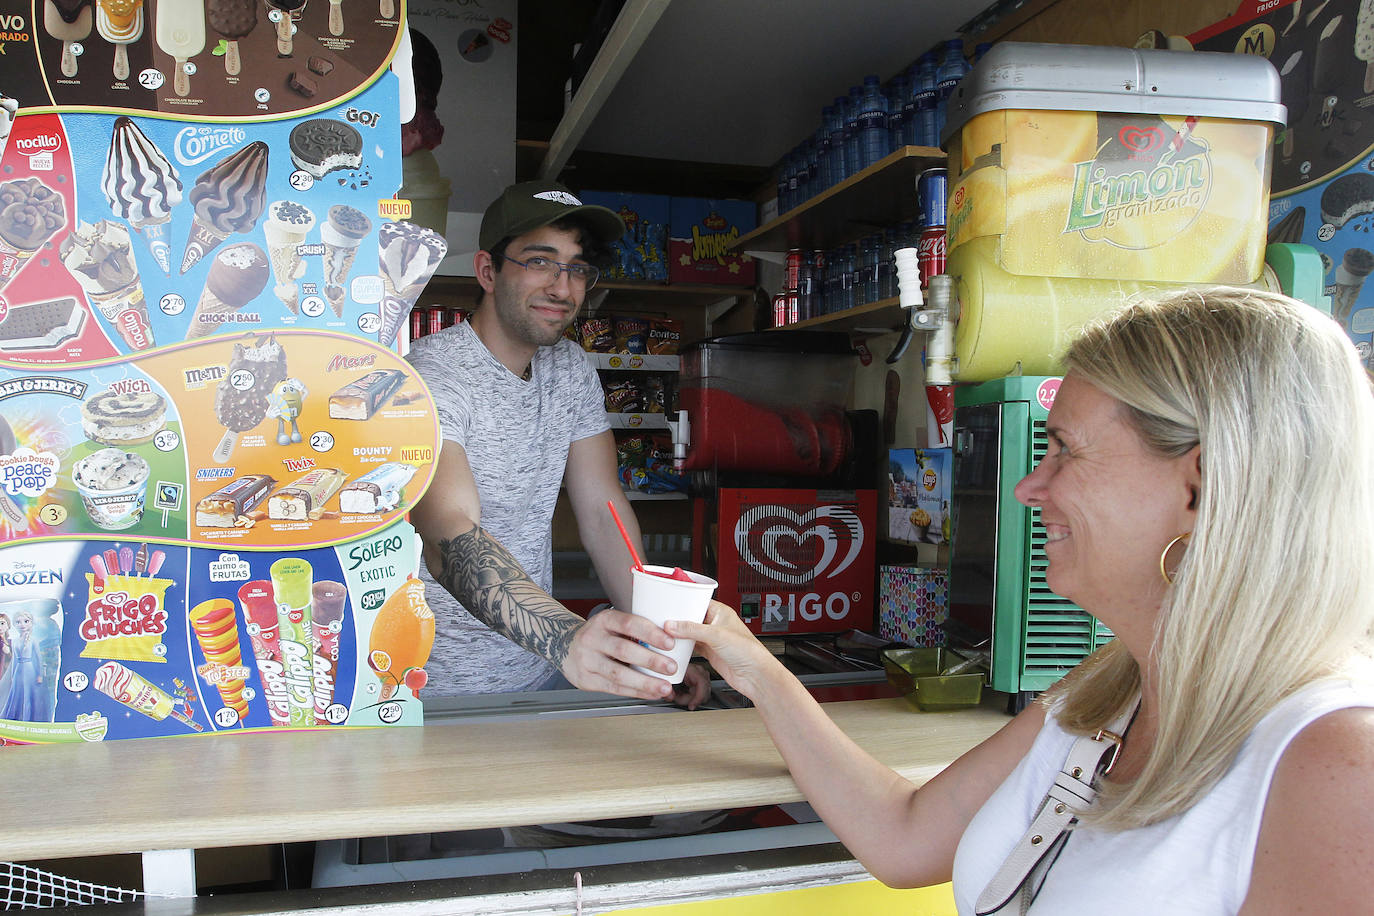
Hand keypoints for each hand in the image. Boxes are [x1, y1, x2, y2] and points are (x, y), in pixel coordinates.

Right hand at [560, 608, 685, 701]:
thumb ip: (634, 630)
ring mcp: (587, 661)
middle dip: (651, 660)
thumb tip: (672, 637)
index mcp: (603, 620)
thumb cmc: (598, 635)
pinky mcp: (586, 680)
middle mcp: (592, 639)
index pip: (628, 623)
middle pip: (623, 650)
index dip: (650, 633)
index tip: (670, 642)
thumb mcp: (611, 624)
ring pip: (618, 674)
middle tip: (672, 667)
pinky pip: (614, 688)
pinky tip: (651, 693)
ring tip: (664, 687)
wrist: (564, 646)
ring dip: (645, 682)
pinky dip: (635, 692)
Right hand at [666, 601, 782, 702]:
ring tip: (664, 633)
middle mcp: (715, 623)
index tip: (667, 604)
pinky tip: (674, 647)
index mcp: (720, 612)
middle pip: (690, 618)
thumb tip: (672, 625)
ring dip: (679, 635)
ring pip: (689, 633)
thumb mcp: (716, 635)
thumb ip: (692, 629)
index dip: (682, 602)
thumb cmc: (748, 651)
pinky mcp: (709, 652)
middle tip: (662, 620)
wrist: (754, 675)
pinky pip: (691, 646)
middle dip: (677, 620)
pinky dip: (683, 647)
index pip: (697, 601)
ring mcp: (711, 638)